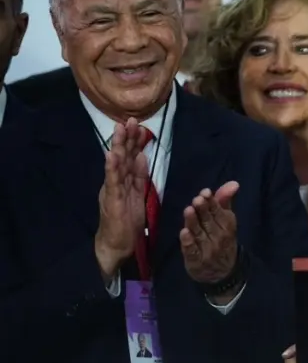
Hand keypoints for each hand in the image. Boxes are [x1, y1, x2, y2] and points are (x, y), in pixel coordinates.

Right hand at [95, 118, 149, 278]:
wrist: (117, 243)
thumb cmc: (127, 221)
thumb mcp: (137, 194)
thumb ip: (139, 176)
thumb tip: (142, 156)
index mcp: (125, 180)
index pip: (130, 157)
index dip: (135, 141)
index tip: (140, 125)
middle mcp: (116, 181)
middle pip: (123, 156)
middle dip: (127, 138)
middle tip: (131, 119)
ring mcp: (112, 189)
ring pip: (116, 164)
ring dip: (118, 146)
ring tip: (120, 129)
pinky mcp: (111, 199)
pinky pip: (112, 182)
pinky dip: (111, 167)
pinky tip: (111, 155)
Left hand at [180, 181, 239, 283]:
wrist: (223, 271)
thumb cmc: (221, 239)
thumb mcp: (226, 221)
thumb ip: (224, 201)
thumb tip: (234, 183)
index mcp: (227, 226)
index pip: (219, 212)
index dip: (212, 202)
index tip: (205, 193)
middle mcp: (218, 237)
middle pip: (208, 222)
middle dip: (203, 210)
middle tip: (197, 200)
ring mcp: (207, 250)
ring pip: (199, 234)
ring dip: (193, 222)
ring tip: (188, 210)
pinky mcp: (196, 261)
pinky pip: (192, 251)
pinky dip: (188, 242)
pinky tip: (184, 233)